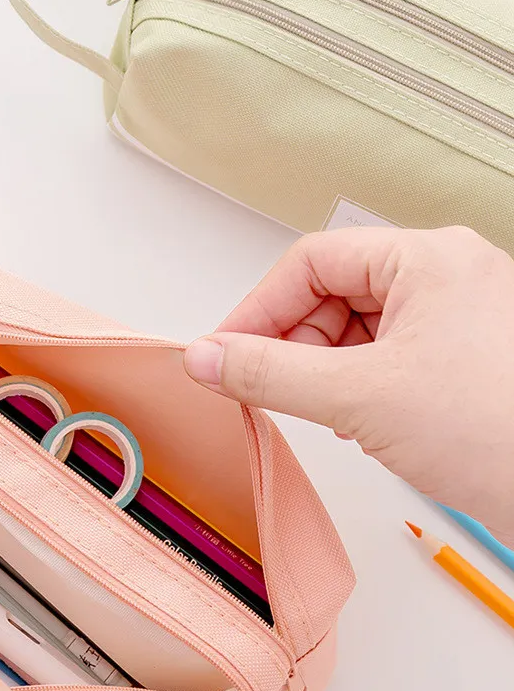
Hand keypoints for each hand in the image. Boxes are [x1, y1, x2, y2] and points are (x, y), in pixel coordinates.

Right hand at [183, 226, 513, 545]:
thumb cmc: (498, 431)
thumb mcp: (357, 396)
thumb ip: (268, 373)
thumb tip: (206, 358)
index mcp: (429, 259)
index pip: (312, 261)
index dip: (258, 307)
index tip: (224, 352)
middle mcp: (445, 279)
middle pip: (332, 293)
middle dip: (289, 342)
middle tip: (260, 385)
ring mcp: (454, 322)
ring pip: (355, 329)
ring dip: (319, 369)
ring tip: (317, 410)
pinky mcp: (457, 364)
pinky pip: (382, 359)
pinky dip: (351, 387)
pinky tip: (352, 421)